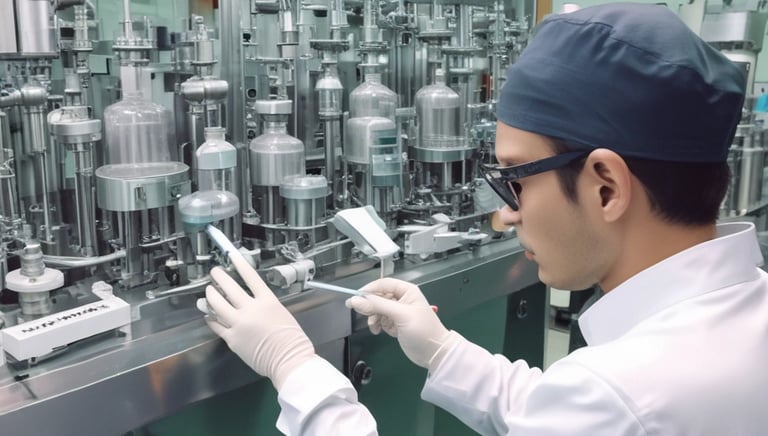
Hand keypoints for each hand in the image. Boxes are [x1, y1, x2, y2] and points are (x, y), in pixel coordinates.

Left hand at [203, 251, 314, 389]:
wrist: (289, 359)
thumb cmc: (291, 339)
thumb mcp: (281, 313)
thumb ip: (264, 306)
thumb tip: (249, 303)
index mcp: (267, 301)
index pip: (250, 277)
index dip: (239, 264)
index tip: (231, 255)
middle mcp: (251, 310)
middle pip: (229, 288)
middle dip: (219, 277)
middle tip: (214, 272)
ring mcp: (239, 324)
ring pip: (217, 305)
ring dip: (210, 296)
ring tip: (208, 292)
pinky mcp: (232, 339)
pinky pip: (216, 325)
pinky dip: (211, 318)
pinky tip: (209, 315)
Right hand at [345, 278, 458, 371]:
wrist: (434, 353)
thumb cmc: (422, 330)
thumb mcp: (400, 315)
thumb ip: (377, 306)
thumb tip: (355, 300)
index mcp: (406, 291)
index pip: (382, 284)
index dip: (368, 290)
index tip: (354, 298)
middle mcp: (401, 299)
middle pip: (378, 297)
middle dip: (370, 306)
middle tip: (363, 315)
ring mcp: (398, 312)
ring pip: (377, 309)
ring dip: (373, 317)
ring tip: (375, 327)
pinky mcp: (396, 324)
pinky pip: (380, 320)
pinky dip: (377, 325)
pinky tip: (379, 331)